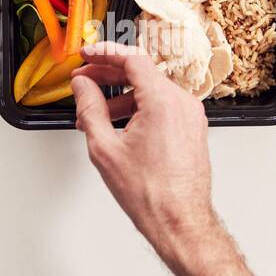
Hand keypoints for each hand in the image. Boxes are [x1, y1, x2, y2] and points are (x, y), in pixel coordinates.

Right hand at [70, 42, 230, 273]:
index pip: (132, 59)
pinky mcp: (192, 128)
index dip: (105, 53)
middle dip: (109, 75)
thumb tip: (82, 86)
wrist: (180, 221)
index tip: (87, 55)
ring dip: (121, 97)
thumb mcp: (105, 147)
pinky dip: (139, 110)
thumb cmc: (151, 193)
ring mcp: (191, 116)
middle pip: (142, 73)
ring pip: (151, 92)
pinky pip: (163, 107)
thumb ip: (89, 108)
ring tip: (95, 115)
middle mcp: (182, 103)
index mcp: (163, 101)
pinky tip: (118, 126)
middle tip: (84, 81)